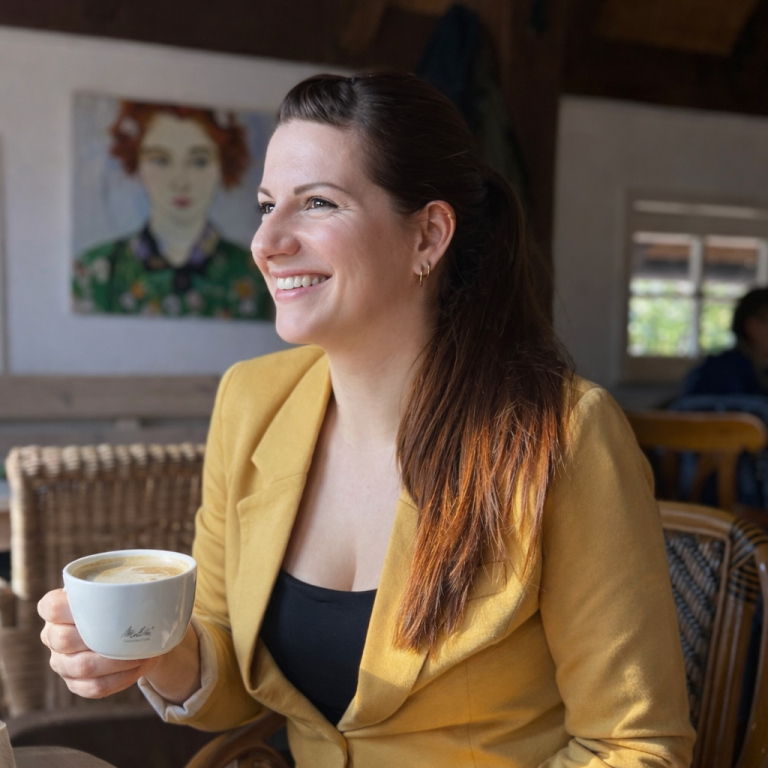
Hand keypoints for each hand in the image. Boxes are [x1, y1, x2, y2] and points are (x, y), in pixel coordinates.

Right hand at [38, 589, 161, 698]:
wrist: (124, 626)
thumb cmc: (118, 600)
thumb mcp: (115, 586)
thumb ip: (120, 584)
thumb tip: (152, 584)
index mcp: (56, 608)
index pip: (52, 607)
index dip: (70, 608)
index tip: (99, 605)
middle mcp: (53, 636)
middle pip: (66, 640)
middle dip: (103, 638)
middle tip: (134, 633)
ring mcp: (61, 662)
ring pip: (82, 667)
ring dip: (117, 662)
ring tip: (143, 653)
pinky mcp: (74, 683)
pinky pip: (94, 687)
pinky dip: (120, 679)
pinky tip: (139, 668)